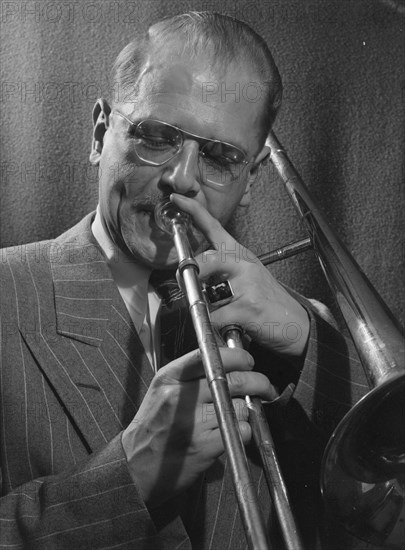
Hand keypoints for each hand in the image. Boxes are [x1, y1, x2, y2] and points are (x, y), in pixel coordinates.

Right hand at [122, 346, 274, 508]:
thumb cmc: (154, 426)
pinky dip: (244, 431)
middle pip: (232, 380)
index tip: (248, 361)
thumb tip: (229, 362)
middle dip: (257, 381)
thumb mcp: (162, 389)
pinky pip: (240, 431)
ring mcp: (193, 422)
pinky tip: (233, 432)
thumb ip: (190, 374)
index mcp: (170, 378)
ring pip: (240, 407)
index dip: (236, 356)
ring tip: (239, 413)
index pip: (209, 356)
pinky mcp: (205, 446)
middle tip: (264, 385)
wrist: (135, 466)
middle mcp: (180, 397)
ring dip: (247, 410)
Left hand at [170, 193, 309, 359]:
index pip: (214, 227)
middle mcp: (244, 264)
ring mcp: (248, 285)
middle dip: (191, 274)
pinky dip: (214, 327)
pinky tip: (228, 327)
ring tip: (222, 314)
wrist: (297, 323)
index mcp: (241, 254)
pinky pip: (214, 317)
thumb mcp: (247, 275)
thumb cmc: (267, 300)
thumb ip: (221, 269)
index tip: (176, 198)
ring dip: (207, 308)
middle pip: (207, 260)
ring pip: (207, 294)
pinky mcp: (249, 307)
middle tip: (184, 284)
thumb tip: (190, 273)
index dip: (193, 211)